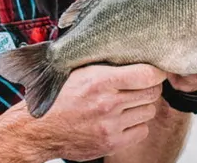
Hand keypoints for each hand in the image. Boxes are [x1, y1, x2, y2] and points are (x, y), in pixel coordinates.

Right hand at [20, 63, 167, 161]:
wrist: (40, 129)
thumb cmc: (60, 96)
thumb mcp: (78, 71)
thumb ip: (105, 64)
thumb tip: (135, 54)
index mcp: (99, 80)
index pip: (147, 74)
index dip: (156, 71)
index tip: (154, 71)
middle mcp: (107, 104)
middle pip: (152, 92)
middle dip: (149, 87)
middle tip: (140, 86)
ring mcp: (110, 126)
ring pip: (149, 111)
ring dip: (142, 106)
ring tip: (127, 103)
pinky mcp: (112, 143)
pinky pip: (142, 131)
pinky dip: (137, 125)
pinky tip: (123, 119)